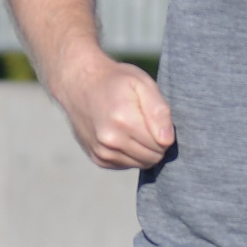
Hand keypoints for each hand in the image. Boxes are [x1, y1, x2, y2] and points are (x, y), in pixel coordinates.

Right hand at [53, 50, 175, 169]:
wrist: (79, 83)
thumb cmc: (116, 81)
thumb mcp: (142, 84)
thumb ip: (159, 111)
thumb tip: (167, 141)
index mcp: (124, 121)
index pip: (162, 145)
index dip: (164, 133)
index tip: (155, 118)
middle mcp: (110, 141)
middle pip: (152, 157)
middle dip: (156, 143)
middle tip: (147, 123)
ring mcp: (102, 152)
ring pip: (141, 164)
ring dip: (143, 150)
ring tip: (134, 127)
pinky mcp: (98, 159)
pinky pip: (127, 164)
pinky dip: (130, 153)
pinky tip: (123, 135)